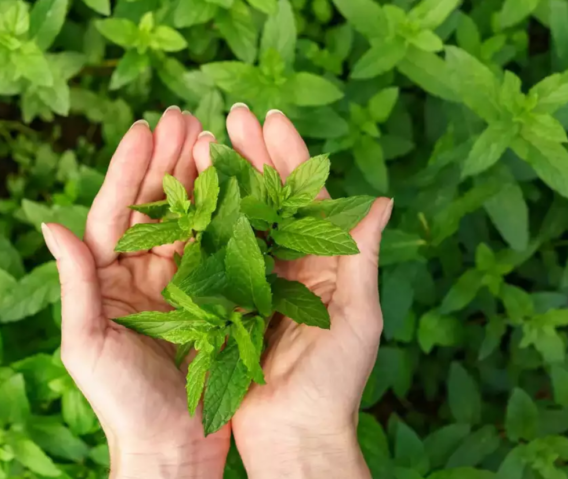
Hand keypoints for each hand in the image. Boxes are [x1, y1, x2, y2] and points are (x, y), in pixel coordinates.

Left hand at [42, 107, 230, 478]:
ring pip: (189, 220)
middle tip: (185, 115)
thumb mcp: (88, 344)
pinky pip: (219, 250)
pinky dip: (227, 217)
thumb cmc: (121, 404)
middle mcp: (142, 275)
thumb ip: (75, 283)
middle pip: (155, 206)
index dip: (130, 169)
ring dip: (199, 178)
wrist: (171, 448)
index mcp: (107, 280)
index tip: (145, 128)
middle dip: (168, 160)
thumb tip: (51, 223)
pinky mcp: (212, 300)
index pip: (116, 213)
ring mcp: (179, 285)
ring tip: (213, 137)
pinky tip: (240, 187)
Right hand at [192, 105, 392, 478]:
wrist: (293, 437)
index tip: (269, 119)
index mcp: (325, 264)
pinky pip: (214, 257)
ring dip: (224, 180)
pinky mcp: (226, 304)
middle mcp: (290, 267)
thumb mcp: (357, 318)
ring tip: (203, 141)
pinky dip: (202, 224)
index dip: (290, 157)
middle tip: (231, 116)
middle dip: (252, 156)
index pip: (308, 198)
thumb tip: (381, 200)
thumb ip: (361, 257)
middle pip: (271, 199)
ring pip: (239, 220)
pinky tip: (186, 195)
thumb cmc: (335, 384)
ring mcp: (256, 283)